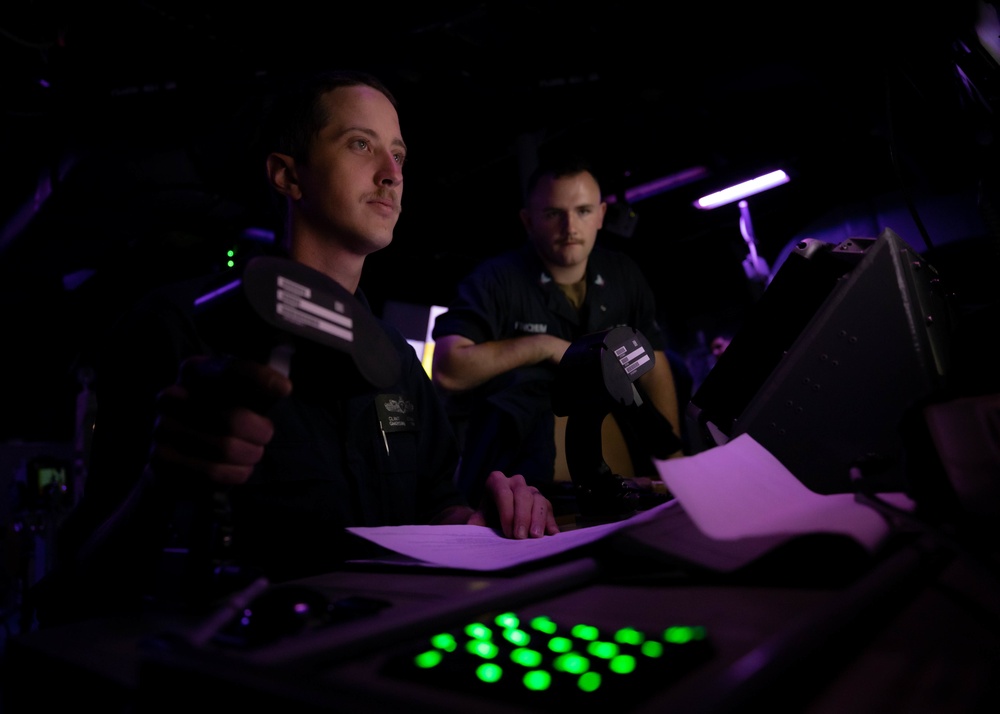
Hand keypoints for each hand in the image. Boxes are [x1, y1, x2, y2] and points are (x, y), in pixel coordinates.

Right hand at [148, 355, 292, 486]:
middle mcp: (171, 395)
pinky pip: (213, 472)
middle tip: (264, 436)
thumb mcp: (240, 400)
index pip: (230, 371)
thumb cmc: (221, 421)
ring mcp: (162, 428)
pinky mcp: (161, 458)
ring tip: (250, 453)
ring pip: (226, 448)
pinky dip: (236, 473)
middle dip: (261, 433)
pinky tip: (236, 468)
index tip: (285, 388)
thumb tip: (281, 386)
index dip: (258, 377)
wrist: (180, 460)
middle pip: (234, 418)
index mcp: (194, 372)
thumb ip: (258, 390)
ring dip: (250, 455)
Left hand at [467, 472, 559, 537]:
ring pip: (538, 500)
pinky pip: (549, 509)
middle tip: (520, 537)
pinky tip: (551, 534)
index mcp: (497, 481)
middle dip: (522, 517)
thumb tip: (472, 527)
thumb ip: (475, 522)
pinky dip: (550, 522)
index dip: (507, 513)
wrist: (495, 519)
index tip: (508, 533)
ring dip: (538, 519)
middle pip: (523, 495)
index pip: (503, 493)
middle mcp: (516, 482)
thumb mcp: (479, 519)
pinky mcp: (543, 501)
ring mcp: (531, 490)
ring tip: (535, 537)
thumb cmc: (487, 517)